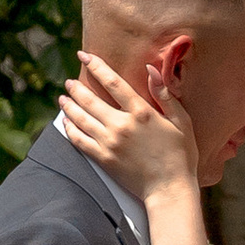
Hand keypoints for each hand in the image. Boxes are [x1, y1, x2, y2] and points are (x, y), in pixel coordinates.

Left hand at [57, 50, 200, 199]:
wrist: (169, 188)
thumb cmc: (180, 154)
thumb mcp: (181, 120)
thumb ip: (164, 94)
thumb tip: (151, 69)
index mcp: (141, 112)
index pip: (113, 82)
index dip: (96, 66)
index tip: (85, 56)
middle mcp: (122, 125)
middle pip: (90, 100)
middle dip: (76, 88)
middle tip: (69, 82)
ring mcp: (110, 143)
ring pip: (81, 119)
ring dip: (69, 106)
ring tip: (63, 99)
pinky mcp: (104, 159)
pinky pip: (80, 141)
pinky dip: (70, 129)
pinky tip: (66, 123)